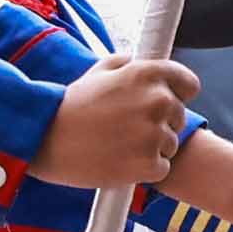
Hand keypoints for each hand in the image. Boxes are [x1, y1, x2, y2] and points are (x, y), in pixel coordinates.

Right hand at [36, 57, 199, 190]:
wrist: (44, 139)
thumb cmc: (70, 106)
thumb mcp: (97, 72)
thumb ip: (127, 64)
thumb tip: (144, 62)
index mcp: (147, 74)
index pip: (189, 84)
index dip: (177, 94)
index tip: (162, 103)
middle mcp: (157, 101)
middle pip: (179, 117)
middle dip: (159, 123)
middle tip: (125, 128)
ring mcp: (154, 134)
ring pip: (171, 144)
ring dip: (151, 147)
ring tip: (118, 144)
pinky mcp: (149, 164)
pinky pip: (161, 167)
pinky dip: (144, 169)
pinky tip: (119, 161)